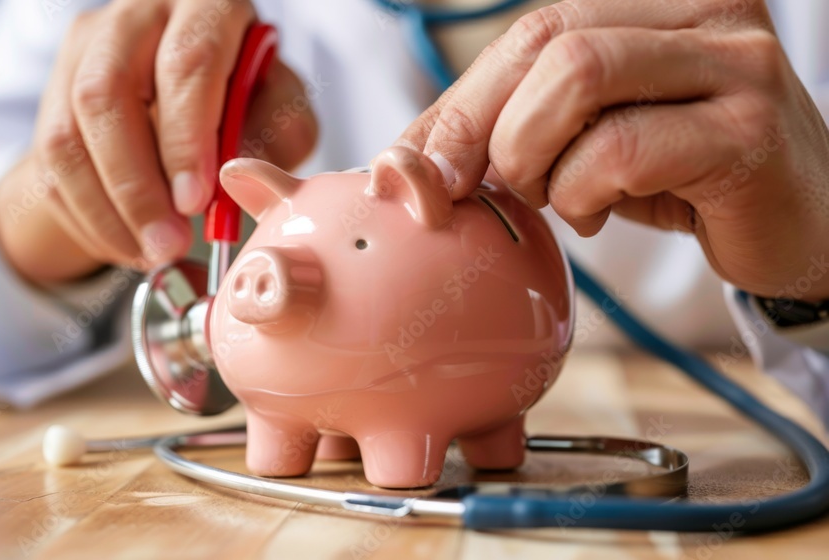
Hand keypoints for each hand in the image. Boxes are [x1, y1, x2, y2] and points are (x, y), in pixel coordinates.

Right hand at [0, 0, 316, 283]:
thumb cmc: (250, 101)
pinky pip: (52, 166)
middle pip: (107, 95)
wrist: (196, 99)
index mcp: (205, 5)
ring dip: (108, 212)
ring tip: (152, 254)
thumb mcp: (280, 112)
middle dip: (136, 187)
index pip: (187, 62)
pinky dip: (90, 219)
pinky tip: (128, 245)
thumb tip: (237, 175)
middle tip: (169, 244)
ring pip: (68, 136)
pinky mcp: (56, 91)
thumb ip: (275, 134)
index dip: (186, 139)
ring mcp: (88, 51)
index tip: (196, 203)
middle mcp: (137, 16)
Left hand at [398, 0, 828, 300]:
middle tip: (481, 189)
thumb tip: (396, 164)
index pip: (529, 30)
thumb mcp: (581, 140)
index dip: (459, 102)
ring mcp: (733, 62)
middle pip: (546, 40)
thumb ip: (503, 130)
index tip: (417, 167)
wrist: (794, 230)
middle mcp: (702, 8)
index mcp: (656, 0)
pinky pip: (620, 148)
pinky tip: (594, 213)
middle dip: (483, 128)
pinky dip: (582, 192)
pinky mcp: (747, 130)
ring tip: (555, 196)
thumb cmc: (678, 179)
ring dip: (535, 156)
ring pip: (577, 76)